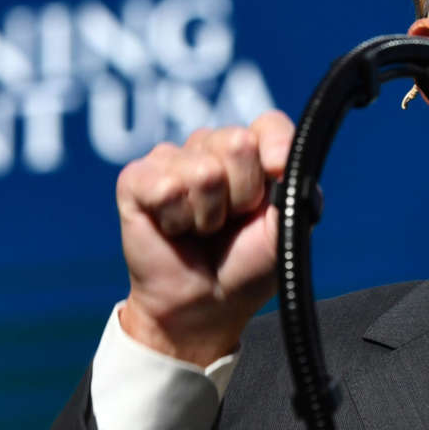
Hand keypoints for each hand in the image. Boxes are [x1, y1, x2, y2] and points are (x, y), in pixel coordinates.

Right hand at [115, 110, 294, 366]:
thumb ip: (292, 183)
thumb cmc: (247, 265)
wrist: (206, 305)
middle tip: (230, 221)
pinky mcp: (136, 179)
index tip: (276, 177)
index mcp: (253, 154)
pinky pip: (163, 184)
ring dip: (207, 214)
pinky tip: (173, 229)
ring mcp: (172, 160)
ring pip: (202, 169)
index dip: (275, 149)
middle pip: (237, 141)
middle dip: (242, 193)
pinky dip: (175, 217)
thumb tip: (279, 156)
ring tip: (202, 229)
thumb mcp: (286, 226)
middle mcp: (212, 149)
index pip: (269, 125)